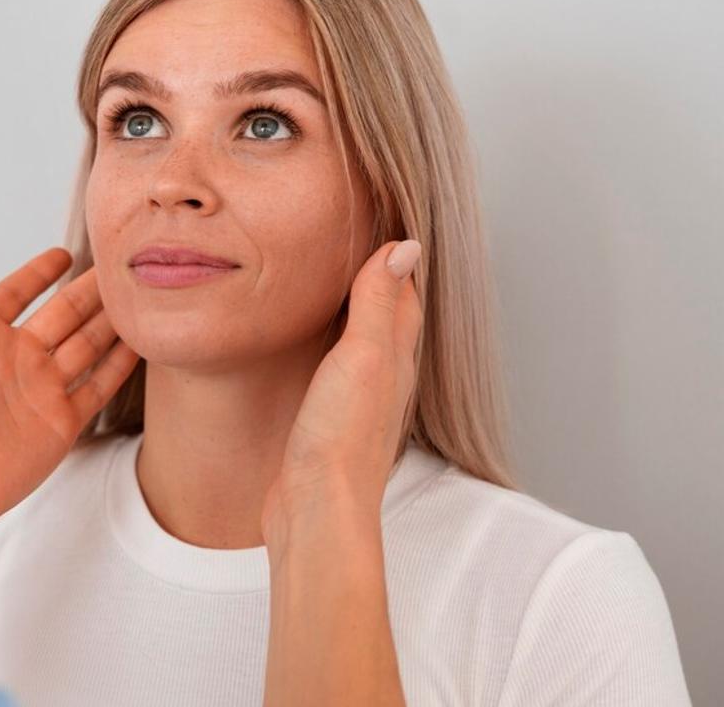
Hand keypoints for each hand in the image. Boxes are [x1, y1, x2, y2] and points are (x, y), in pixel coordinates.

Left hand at [0, 234, 140, 529]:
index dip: (39, 272)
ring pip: (86, 343)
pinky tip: (139, 343)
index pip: (17, 292)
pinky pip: (98, 385)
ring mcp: (41, 388)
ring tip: (138, 296)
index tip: (63, 253)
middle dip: (89, 290)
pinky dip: (120, 364)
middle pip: (62, 313)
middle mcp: (15, 357)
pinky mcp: (62, 421)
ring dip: (110, 320)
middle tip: (117, 266)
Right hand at [262, 239, 423, 532]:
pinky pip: (339, 367)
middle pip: (391, 314)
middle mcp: (385, 377)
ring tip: (339, 277)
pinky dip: (333, 342)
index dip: (396, 253)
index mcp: (396, 356)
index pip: (404, 291)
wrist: (317, 510)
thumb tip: (407, 246)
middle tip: (362, 235)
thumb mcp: (363, 357)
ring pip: (366, 341)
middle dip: (380, 275)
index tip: (384, 214)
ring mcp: (358, 401)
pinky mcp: (330, 421)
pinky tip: (316, 343)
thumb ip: (379, 302)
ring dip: (358, 308)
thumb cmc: (341, 438)